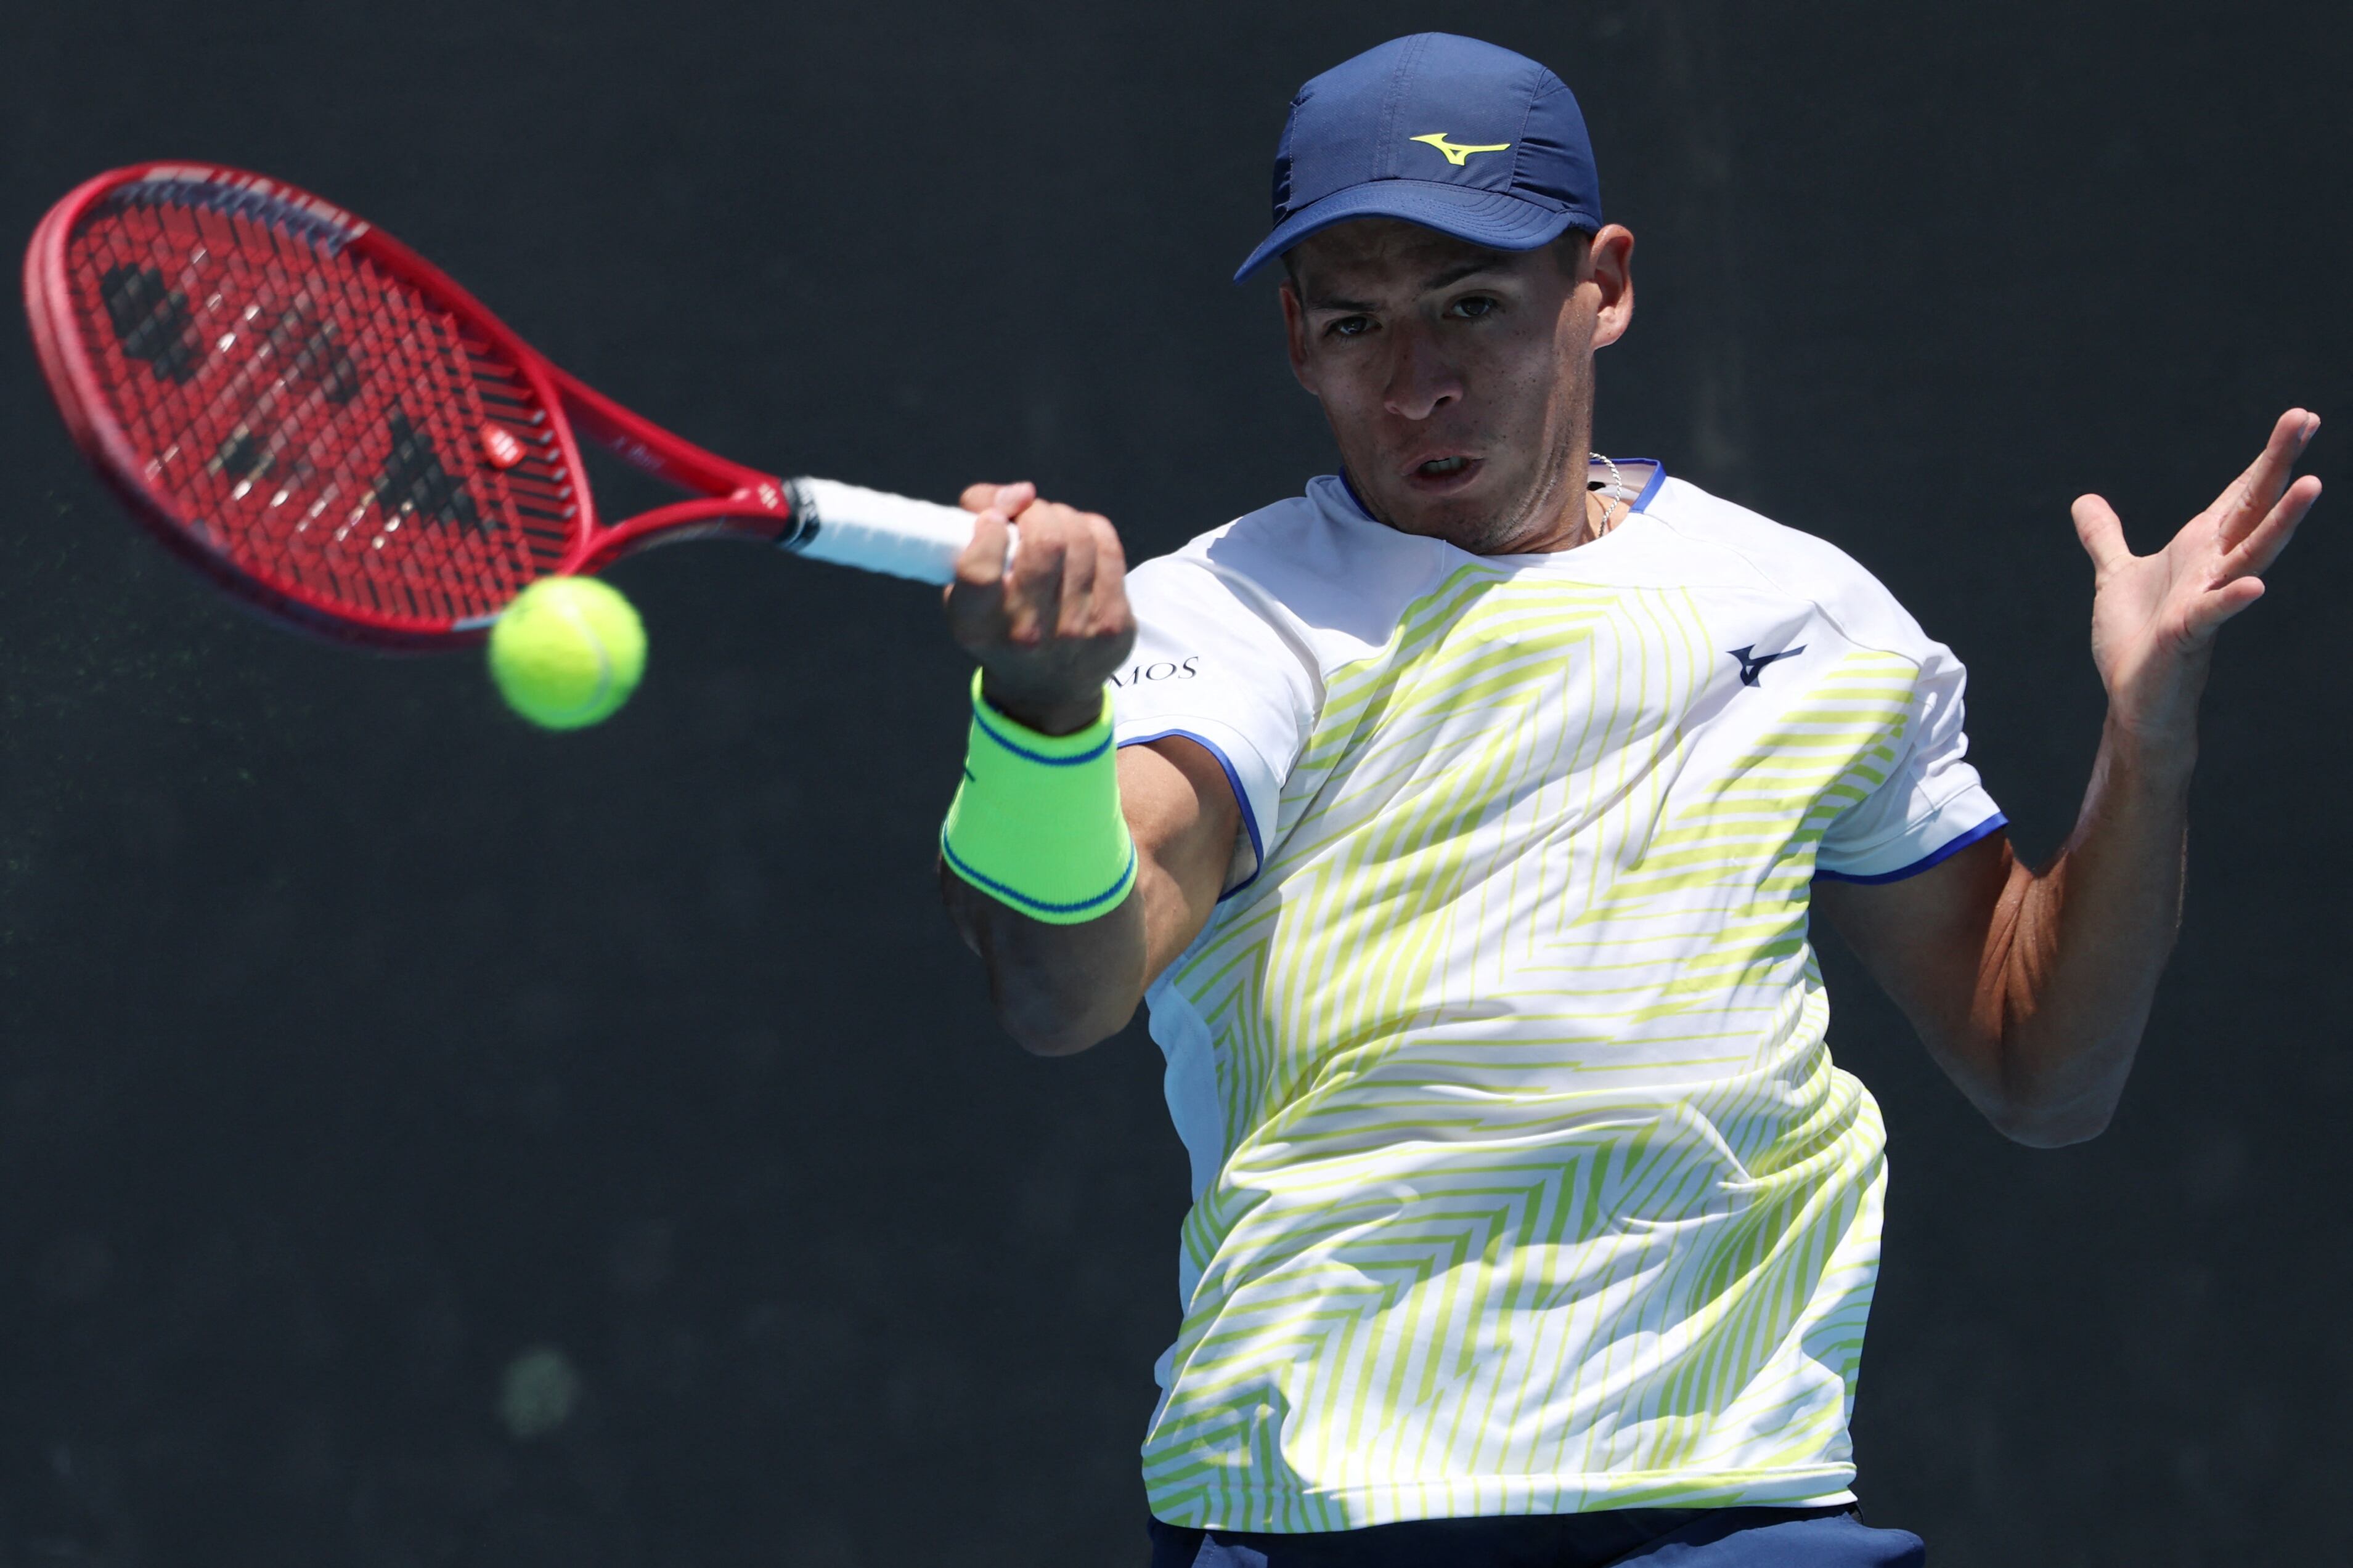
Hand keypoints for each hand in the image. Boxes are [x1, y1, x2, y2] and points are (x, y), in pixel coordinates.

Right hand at [944, 481, 1136, 735]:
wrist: (1047, 689)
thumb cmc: (998, 626)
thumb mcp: (965, 597)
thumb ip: (972, 543)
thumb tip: (1015, 494)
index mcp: (979, 627)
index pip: (981, 568)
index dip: (989, 526)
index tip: (992, 518)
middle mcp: (1028, 634)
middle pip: (1044, 542)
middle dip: (1033, 510)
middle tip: (1024, 510)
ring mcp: (1078, 631)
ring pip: (1079, 536)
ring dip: (1060, 515)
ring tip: (1049, 524)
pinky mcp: (1114, 624)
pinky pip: (1107, 546)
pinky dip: (1089, 528)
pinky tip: (1077, 537)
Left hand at [2072, 408, 2322, 748]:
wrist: (2135, 696)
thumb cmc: (2135, 639)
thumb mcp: (2115, 575)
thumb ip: (2105, 538)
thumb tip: (2084, 501)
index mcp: (2199, 549)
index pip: (2240, 494)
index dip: (2266, 458)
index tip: (2299, 417)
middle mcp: (2212, 568)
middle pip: (2253, 508)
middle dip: (2278, 465)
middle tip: (2307, 418)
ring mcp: (2206, 600)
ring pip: (2251, 554)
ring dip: (2281, 522)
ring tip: (2312, 485)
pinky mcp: (2189, 635)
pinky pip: (2215, 613)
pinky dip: (2233, 599)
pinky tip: (2254, 586)